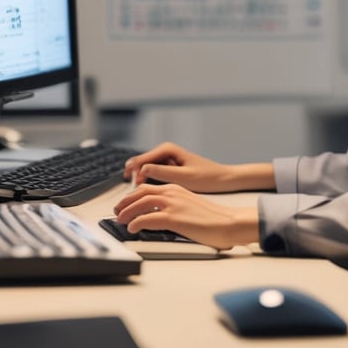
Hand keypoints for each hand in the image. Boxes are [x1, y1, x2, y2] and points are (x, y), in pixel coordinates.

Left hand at [113, 183, 258, 249]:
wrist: (228, 222)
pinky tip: (132, 229)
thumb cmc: (213, 218)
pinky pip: (147, 219)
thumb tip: (159, 216)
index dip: (132, 196)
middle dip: (125, 201)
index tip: (125, 203)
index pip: (148, 188)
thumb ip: (175, 206)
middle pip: (140, 192)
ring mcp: (172, 204)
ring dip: (127, 212)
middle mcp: (172, 193)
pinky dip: (136, 223)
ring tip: (120, 220)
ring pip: (140, 204)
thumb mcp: (190, 205)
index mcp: (176, 188)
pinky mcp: (174, 218)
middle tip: (117, 211)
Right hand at [123, 142, 275, 192]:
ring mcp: (168, 160)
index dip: (130, 172)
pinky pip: (154, 174)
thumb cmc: (207, 177)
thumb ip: (162, 172)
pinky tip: (145, 195)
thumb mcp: (183, 176)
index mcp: (168, 149)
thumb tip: (142, 170)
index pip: (141, 159)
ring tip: (131, 197)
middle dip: (131, 177)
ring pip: (146, 170)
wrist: (223, 179)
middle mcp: (166, 151)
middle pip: (140, 163)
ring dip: (138, 181)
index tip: (125, 184)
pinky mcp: (171, 168)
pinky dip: (148, 183)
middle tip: (124, 194)